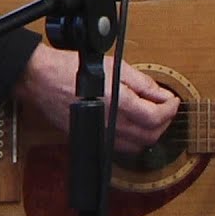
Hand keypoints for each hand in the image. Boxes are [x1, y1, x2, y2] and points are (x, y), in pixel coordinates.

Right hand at [14, 43, 178, 153]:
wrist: (41, 80)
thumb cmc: (72, 69)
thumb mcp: (115, 67)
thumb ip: (142, 83)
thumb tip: (161, 94)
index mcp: (117, 104)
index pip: (156, 117)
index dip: (170, 109)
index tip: (172, 100)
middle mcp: (109, 125)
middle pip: (150, 136)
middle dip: (164, 121)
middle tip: (165, 106)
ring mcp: (99, 135)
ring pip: (137, 146)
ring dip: (150, 132)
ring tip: (152, 113)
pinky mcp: (91, 139)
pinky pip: (121, 148)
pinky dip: (134, 139)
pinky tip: (134, 124)